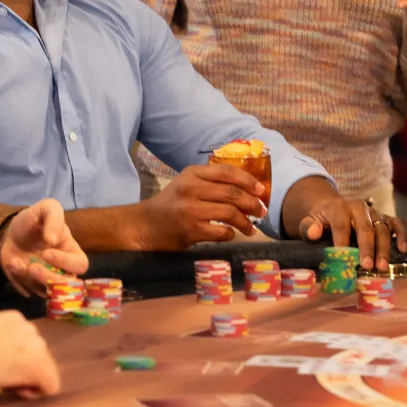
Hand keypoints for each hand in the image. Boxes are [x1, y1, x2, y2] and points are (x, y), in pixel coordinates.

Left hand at [0, 198, 89, 295]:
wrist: (10, 233)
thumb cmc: (33, 222)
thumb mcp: (45, 208)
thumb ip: (54, 217)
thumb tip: (53, 240)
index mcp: (72, 251)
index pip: (80, 265)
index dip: (66, 262)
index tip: (47, 252)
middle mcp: (64, 270)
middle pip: (67, 285)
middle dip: (49, 277)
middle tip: (32, 266)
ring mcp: (48, 280)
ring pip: (46, 290)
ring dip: (30, 279)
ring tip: (16, 262)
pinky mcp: (32, 287)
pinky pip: (29, 291)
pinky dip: (19, 280)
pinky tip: (12, 264)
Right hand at [0, 311, 59, 398]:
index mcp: (16, 319)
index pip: (25, 341)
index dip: (15, 357)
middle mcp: (31, 329)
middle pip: (37, 354)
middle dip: (24, 367)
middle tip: (3, 378)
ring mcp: (37, 348)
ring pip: (45, 368)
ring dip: (29, 379)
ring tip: (8, 385)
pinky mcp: (39, 367)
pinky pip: (50, 385)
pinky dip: (38, 393)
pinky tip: (20, 393)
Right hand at [137, 164, 265, 248]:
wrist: (145, 225)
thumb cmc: (170, 204)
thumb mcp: (186, 184)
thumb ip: (210, 182)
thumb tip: (247, 190)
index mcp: (192, 174)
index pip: (227, 172)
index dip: (248, 180)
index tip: (261, 191)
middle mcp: (191, 188)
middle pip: (232, 193)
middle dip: (252, 203)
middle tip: (261, 211)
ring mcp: (190, 209)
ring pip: (230, 212)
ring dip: (245, 221)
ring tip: (251, 227)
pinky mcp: (191, 230)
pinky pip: (221, 231)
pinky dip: (231, 233)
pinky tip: (232, 234)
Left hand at [298, 198, 406, 271]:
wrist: (330, 208)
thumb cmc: (320, 220)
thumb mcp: (308, 222)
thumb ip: (308, 227)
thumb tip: (314, 233)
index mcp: (338, 208)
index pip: (341, 224)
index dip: (342, 241)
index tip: (344, 258)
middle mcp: (359, 208)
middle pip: (365, 227)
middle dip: (367, 248)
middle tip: (367, 266)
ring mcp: (374, 213)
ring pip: (382, 228)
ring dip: (384, 248)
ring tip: (381, 267)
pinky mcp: (384, 218)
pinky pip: (397, 223)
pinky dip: (403, 234)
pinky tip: (403, 249)